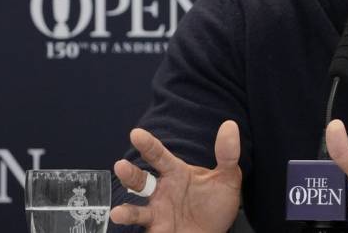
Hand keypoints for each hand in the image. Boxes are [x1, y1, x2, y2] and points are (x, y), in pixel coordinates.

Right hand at [110, 121, 241, 232]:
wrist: (217, 232)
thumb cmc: (216, 202)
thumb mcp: (228, 178)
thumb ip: (227, 154)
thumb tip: (230, 125)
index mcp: (175, 173)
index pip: (158, 155)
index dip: (148, 144)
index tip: (136, 134)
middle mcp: (161, 192)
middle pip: (140, 181)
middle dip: (129, 175)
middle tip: (120, 166)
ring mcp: (158, 214)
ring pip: (137, 212)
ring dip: (126, 213)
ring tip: (117, 214)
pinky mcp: (159, 232)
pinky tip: (130, 229)